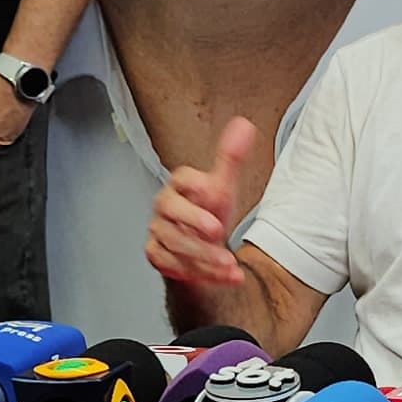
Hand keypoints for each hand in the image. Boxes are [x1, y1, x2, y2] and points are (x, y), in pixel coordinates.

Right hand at [145, 116, 253, 288]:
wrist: (199, 247)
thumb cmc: (208, 212)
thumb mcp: (223, 186)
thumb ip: (231, 158)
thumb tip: (244, 126)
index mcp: (179, 185)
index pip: (182, 180)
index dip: (196, 186)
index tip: (214, 190)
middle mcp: (164, 207)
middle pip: (171, 214)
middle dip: (194, 223)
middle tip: (217, 231)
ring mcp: (158, 232)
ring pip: (174, 244)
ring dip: (204, 256)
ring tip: (230, 264)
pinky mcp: (157, 255)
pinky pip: (172, 266)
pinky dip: (200, 274)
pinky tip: (224, 276)